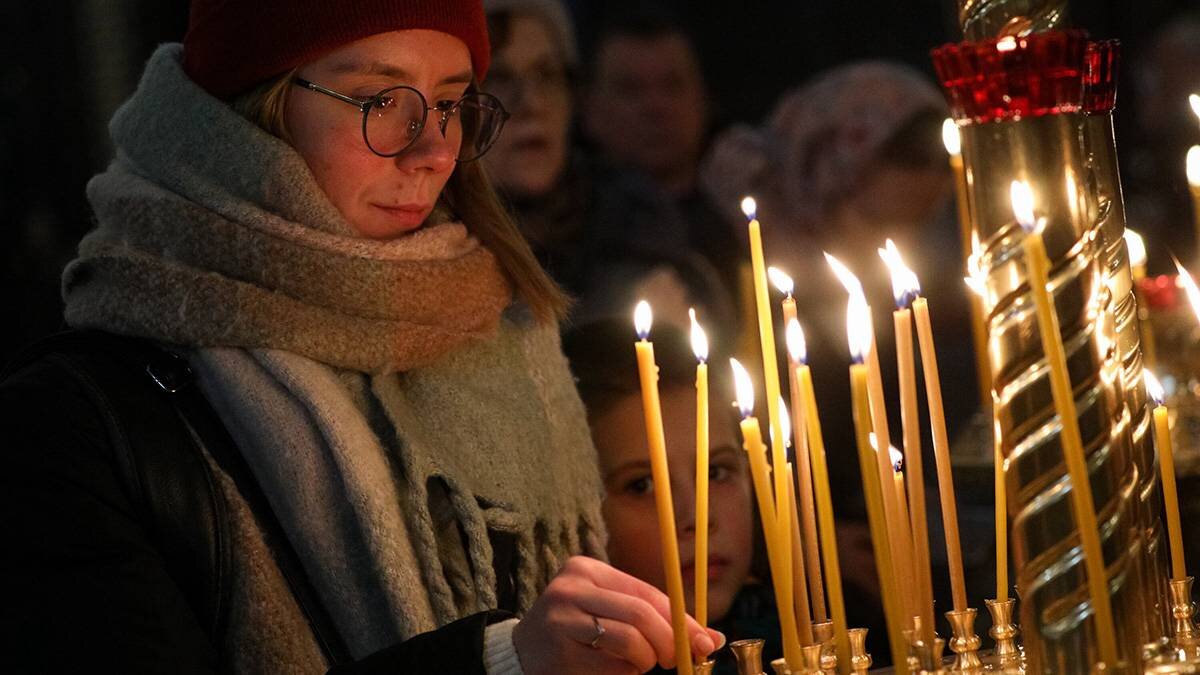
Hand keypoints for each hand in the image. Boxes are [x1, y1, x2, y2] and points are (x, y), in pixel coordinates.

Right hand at [512, 556, 723, 673]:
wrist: (522, 654)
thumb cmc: (578, 630)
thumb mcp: (611, 611)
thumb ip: (656, 618)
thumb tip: (711, 638)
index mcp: (587, 569)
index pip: (646, 592)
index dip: (681, 618)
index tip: (704, 641)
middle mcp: (571, 588)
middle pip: (640, 614)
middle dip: (669, 641)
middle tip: (676, 660)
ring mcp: (561, 619)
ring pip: (629, 641)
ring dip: (645, 660)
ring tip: (639, 664)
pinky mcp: (559, 653)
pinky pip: (611, 666)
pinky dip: (625, 672)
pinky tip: (615, 670)